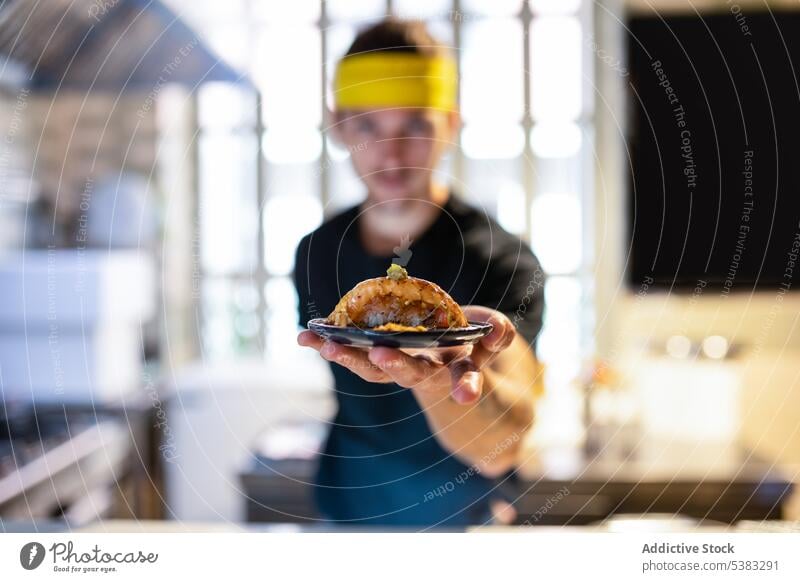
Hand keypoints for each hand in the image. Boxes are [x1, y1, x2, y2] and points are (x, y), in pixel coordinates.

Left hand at [296, 306, 516, 404]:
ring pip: (373, 370)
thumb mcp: (488, 333)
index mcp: (455, 368)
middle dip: (395, 365)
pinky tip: (306, 336)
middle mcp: (425, 372)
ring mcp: (398, 366)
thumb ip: (496, 332)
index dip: (465, 385)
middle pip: (410, 374)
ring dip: (349, 357)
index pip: (464, 377)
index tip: (466, 395)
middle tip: (380, 353)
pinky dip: (329, 343)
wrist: (443, 347)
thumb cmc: (468, 339)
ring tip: (326, 344)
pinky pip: (351, 352)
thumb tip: (501, 330)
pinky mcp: (375, 356)